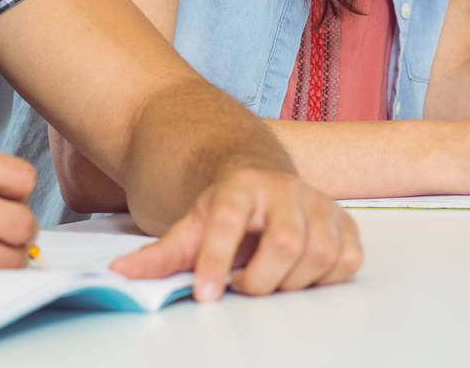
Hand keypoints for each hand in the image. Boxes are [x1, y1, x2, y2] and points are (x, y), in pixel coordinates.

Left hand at [111, 168, 360, 301]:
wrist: (259, 175)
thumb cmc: (225, 208)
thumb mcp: (190, 225)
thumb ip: (160, 255)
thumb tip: (121, 276)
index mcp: (240, 186)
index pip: (228, 221)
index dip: (216, 259)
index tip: (205, 294)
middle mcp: (284, 189)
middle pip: (286, 242)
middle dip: (263, 279)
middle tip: (243, 286)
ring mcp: (318, 203)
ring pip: (320, 253)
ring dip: (293, 281)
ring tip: (269, 278)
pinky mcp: (343, 220)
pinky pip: (349, 257)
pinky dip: (328, 275)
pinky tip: (302, 273)